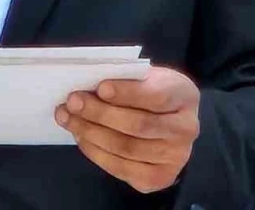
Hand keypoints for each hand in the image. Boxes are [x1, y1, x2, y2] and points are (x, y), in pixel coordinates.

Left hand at [55, 68, 199, 194]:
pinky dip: (95, 152)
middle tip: (73, 102)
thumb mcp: (147, 76)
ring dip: (90, 133)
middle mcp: (186, 130)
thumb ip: (126, 79)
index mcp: (185, 95)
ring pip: (126, 148)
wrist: (171, 122)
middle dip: (100, 113)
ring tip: (68, 118)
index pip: (156, 95)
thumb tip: (89, 87)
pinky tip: (81, 137)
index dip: (127, 93)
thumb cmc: (153, 92)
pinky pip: (120, 168)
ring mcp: (174, 158)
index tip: (100, 87)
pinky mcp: (157, 178)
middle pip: (138, 125)